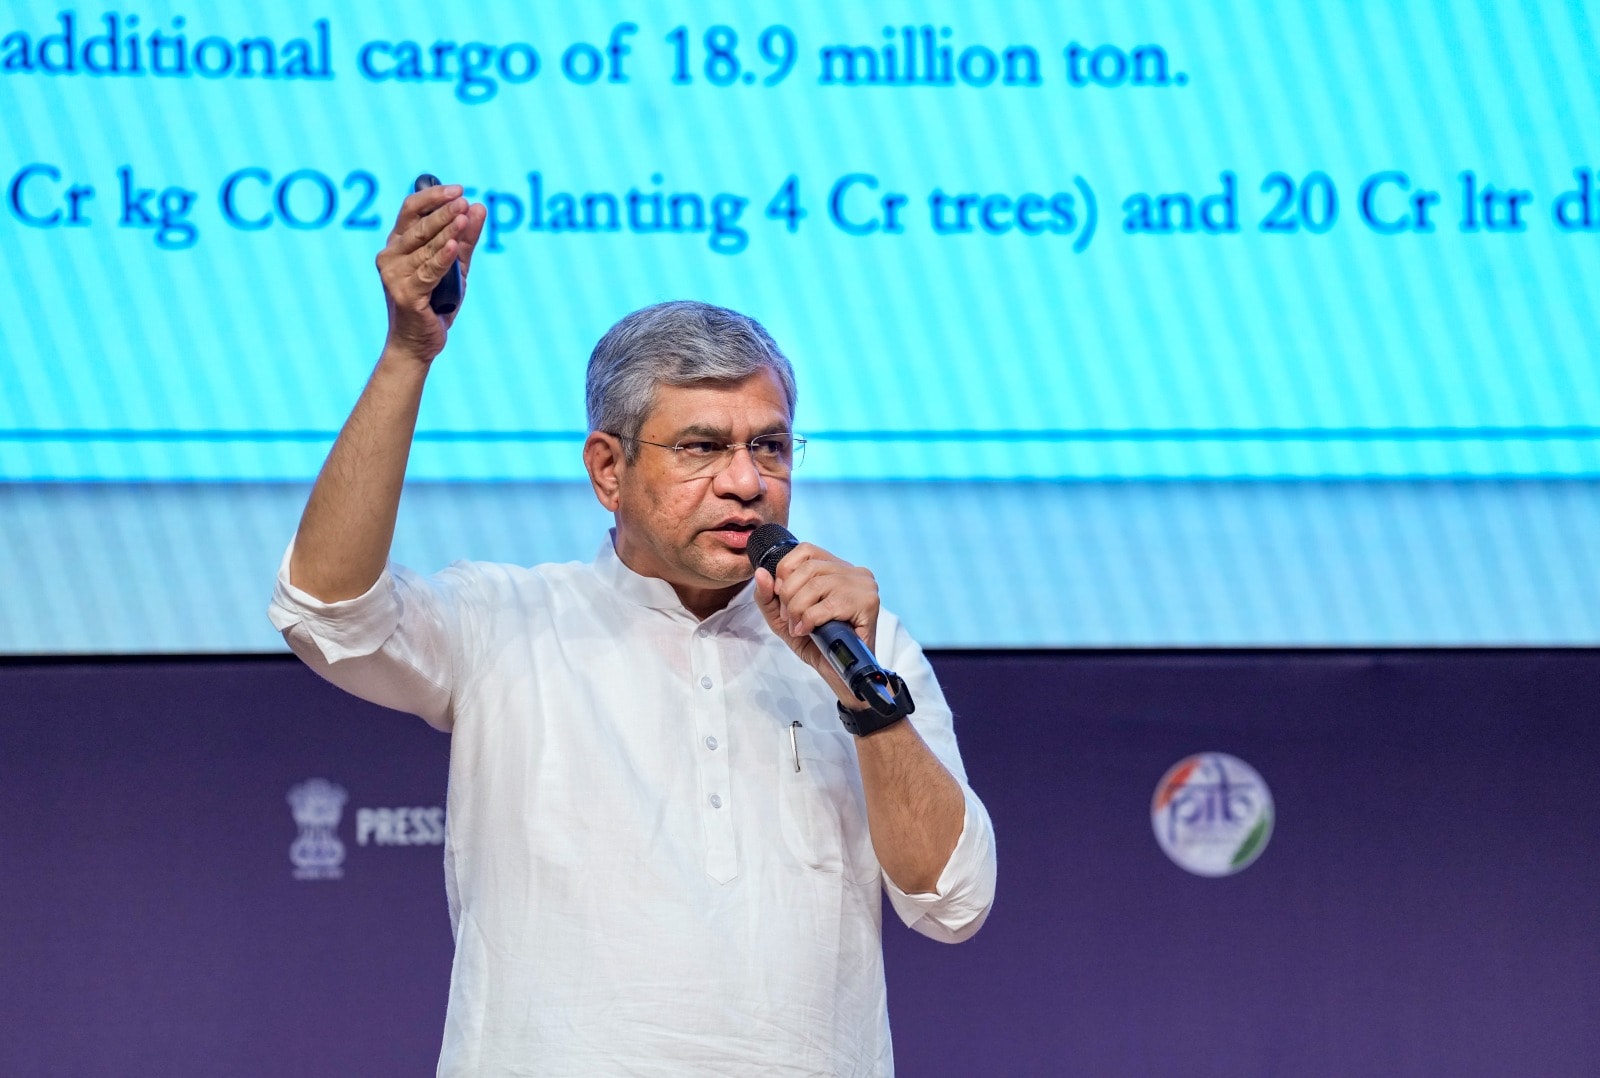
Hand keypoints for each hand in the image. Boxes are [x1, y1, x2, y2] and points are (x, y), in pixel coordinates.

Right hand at [375, 183, 487, 363]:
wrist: (418, 343)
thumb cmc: (435, 304)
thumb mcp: (456, 268)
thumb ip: (467, 239)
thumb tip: (479, 207)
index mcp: (398, 244)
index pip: (412, 210)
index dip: (434, 197)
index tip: (458, 190)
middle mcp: (390, 256)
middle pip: (419, 225)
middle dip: (444, 212)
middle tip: (464, 200)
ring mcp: (394, 274)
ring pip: (426, 247)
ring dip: (447, 231)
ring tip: (464, 217)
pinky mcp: (404, 293)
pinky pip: (428, 271)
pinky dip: (442, 258)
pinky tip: (455, 246)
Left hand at [753, 543, 879, 707]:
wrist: (842, 675)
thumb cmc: (817, 644)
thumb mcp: (784, 617)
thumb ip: (768, 596)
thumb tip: (761, 572)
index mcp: (837, 568)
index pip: (805, 550)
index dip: (786, 571)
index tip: (782, 597)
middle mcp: (855, 571)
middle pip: (808, 568)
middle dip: (789, 596)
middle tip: (791, 619)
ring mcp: (864, 586)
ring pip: (815, 585)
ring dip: (798, 610)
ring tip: (800, 627)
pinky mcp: (868, 603)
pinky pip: (826, 605)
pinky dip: (810, 620)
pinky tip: (810, 631)